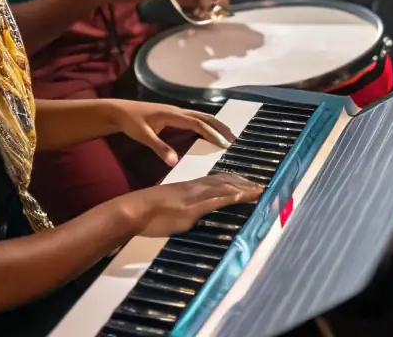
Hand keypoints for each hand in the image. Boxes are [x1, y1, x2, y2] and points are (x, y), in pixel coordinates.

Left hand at [107, 100, 236, 165]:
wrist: (120, 111)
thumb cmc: (131, 123)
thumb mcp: (143, 136)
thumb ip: (159, 148)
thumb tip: (175, 161)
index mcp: (172, 115)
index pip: (197, 124)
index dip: (212, 133)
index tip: (225, 144)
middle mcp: (177, 111)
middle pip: (204, 117)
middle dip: (220, 127)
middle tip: (234, 139)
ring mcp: (176, 112)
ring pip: (201, 116)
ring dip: (215, 125)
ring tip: (228, 135)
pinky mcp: (173, 115)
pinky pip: (195, 119)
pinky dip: (206, 124)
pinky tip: (209, 132)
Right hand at [126, 174, 264, 237]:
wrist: (133, 210)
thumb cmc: (144, 209)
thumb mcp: (166, 204)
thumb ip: (181, 206)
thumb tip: (190, 212)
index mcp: (187, 187)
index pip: (214, 180)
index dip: (232, 180)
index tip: (245, 182)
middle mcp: (193, 188)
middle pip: (223, 181)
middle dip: (242, 183)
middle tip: (259, 184)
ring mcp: (194, 198)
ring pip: (224, 188)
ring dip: (244, 188)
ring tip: (259, 189)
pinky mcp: (192, 210)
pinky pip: (217, 201)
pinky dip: (233, 197)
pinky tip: (245, 195)